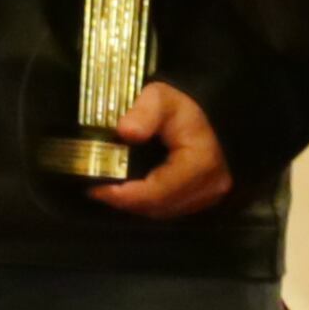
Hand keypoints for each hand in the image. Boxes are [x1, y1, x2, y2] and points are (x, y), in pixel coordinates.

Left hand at [89, 79, 235, 218]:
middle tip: (97, 190)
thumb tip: (125, 132)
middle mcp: (212, 186)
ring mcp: (208, 196)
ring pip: (162, 211)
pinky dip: (145, 203)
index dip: (128, 195)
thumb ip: (143, 111)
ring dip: (134, 204)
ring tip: (107, 190)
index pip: (161, 191)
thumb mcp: (158, 97)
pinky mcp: (201, 201)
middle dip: (126, 201)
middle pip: (160, 206)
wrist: (200, 114)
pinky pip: (167, 209)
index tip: (99, 189)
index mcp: (203, 162)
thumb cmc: (177, 106)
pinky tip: (126, 192)